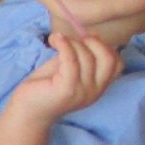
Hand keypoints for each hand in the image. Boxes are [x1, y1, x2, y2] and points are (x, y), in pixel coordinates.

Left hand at [8, 33, 122, 124]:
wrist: (27, 110)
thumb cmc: (46, 87)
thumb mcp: (69, 68)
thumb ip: (82, 55)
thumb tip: (93, 34)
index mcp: (98, 86)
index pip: (117, 63)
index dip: (105, 46)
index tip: (86, 39)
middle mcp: (95, 91)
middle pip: (108, 59)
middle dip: (93, 42)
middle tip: (73, 40)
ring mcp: (82, 92)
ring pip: (86, 57)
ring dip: (71, 43)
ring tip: (55, 41)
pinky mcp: (67, 90)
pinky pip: (71, 60)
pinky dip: (64, 45)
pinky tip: (55, 40)